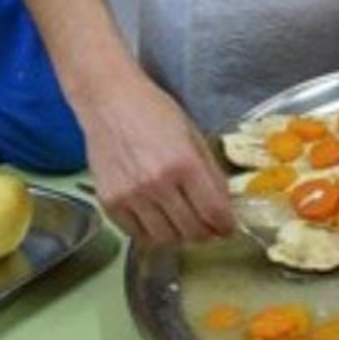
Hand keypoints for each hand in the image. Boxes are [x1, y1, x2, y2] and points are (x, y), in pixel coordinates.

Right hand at [76, 75, 233, 244]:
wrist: (109, 101)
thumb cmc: (156, 113)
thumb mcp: (194, 137)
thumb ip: (211, 173)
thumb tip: (226, 206)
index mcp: (185, 164)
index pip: (213, 212)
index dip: (226, 226)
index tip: (229, 228)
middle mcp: (157, 184)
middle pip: (191, 231)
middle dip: (207, 234)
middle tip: (212, 230)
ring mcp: (130, 196)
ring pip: (165, 238)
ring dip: (181, 237)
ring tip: (187, 226)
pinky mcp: (109, 202)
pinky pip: (137, 234)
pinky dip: (153, 233)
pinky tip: (161, 221)